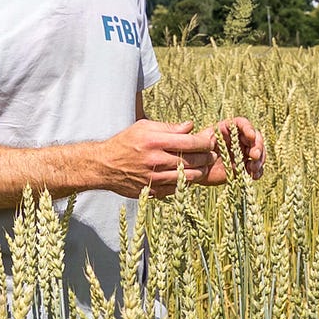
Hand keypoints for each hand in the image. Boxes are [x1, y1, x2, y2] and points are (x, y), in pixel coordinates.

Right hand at [98, 118, 221, 196]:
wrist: (104, 166)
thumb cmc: (125, 142)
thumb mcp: (144, 127)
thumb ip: (169, 127)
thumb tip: (191, 126)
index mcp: (155, 142)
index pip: (190, 142)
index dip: (206, 142)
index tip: (211, 140)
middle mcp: (156, 161)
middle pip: (193, 161)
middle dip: (208, 157)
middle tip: (213, 154)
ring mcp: (155, 178)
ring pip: (189, 177)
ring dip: (201, 171)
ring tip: (204, 165)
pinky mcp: (153, 191)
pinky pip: (178, 188)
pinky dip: (187, 182)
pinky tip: (188, 175)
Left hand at [197, 116, 265, 182]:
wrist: (195, 171)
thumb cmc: (193, 154)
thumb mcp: (195, 143)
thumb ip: (198, 137)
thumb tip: (193, 126)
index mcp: (227, 129)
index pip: (242, 124)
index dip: (249, 128)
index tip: (251, 136)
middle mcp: (238, 140)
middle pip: (255, 138)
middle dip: (258, 146)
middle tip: (253, 156)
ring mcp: (242, 153)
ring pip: (259, 152)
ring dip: (259, 160)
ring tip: (252, 168)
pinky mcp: (244, 167)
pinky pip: (256, 168)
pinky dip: (258, 171)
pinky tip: (254, 176)